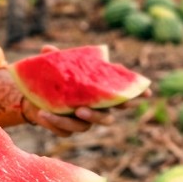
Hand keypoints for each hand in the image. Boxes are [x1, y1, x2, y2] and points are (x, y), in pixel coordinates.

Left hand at [18, 45, 149, 136]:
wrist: (35, 95)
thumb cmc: (53, 77)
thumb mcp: (53, 66)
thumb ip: (54, 59)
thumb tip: (47, 49)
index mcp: (98, 91)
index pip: (120, 94)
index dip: (136, 94)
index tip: (147, 92)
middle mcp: (95, 108)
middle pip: (106, 118)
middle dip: (97, 115)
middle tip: (81, 109)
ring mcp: (82, 121)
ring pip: (84, 128)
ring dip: (69, 122)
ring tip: (52, 113)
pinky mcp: (67, 129)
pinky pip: (64, 132)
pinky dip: (53, 124)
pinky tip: (42, 115)